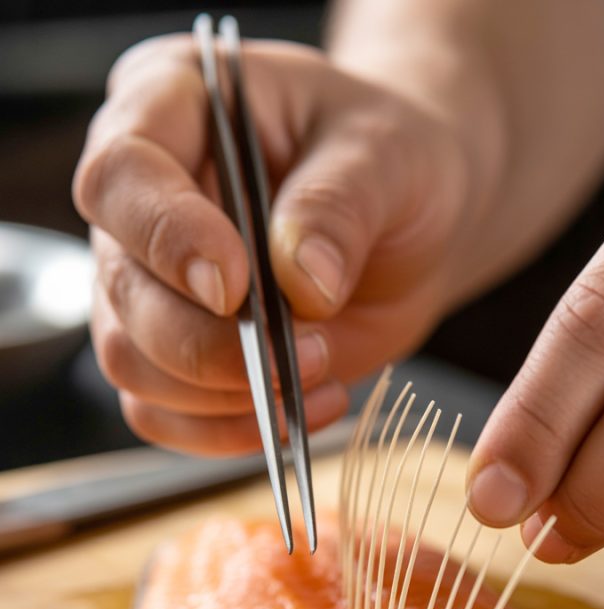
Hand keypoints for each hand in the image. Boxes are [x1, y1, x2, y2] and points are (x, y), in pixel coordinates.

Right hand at [73, 35, 466, 453]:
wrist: (408, 227)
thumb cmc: (389, 165)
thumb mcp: (387, 156)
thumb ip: (340, 205)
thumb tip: (301, 283)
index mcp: (171, 108)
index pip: (121, 176)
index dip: (167, 240)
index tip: (235, 288)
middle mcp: (140, 203)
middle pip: (124, 291)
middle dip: (211, 345)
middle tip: (305, 352)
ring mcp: (149, 284)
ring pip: (133, 364)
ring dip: (223, 395)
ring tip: (317, 375)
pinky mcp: (174, 354)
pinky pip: (165, 416)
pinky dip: (230, 431)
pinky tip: (304, 408)